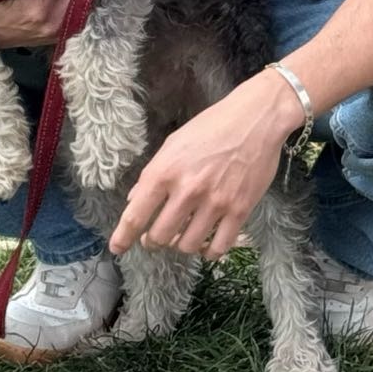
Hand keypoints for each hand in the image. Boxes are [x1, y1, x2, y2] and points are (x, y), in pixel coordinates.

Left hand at [108, 75, 301, 261]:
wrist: (255, 119)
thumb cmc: (210, 126)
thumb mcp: (172, 144)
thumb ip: (152, 174)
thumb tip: (134, 200)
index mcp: (165, 171)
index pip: (136, 214)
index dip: (123, 237)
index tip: (117, 248)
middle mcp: (187, 190)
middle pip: (160, 236)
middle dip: (152, 241)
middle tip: (153, 238)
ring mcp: (215, 203)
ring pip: (188, 245)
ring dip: (180, 246)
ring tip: (180, 237)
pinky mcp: (240, 211)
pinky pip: (219, 247)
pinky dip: (208, 252)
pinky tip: (205, 245)